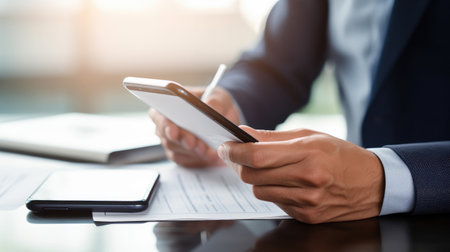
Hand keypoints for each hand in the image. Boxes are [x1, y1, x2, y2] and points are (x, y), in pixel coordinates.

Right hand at [149, 87, 241, 167]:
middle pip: (167, 136)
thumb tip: (211, 108)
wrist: (224, 115)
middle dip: (181, 140)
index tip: (173, 130)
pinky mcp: (181, 155)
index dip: (164, 123)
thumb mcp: (218, 97)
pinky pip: (186, 160)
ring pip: (176, 150)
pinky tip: (212, 156)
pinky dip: (199, 159)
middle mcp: (166, 125)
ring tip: (207, 150)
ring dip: (192, 151)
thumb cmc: (214, 101)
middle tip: (193, 142)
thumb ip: (215, 101)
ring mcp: (172, 141)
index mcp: (167, 104)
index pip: (158, 115)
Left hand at [218, 126, 384, 223]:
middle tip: (237, 156)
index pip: (257, 156)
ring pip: (259, 192)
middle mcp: (307, 180)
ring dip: (254, 180)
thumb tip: (243, 134)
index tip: (225, 147)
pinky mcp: (307, 216)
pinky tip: (282, 182)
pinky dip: (271, 191)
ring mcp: (307, 201)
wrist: (373, 184)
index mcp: (308, 154)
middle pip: (252, 177)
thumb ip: (274, 137)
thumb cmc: (342, 155)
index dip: (234, 152)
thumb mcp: (311, 136)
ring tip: (264, 169)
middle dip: (238, 165)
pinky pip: (275, 203)